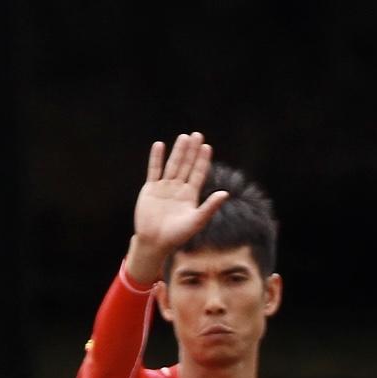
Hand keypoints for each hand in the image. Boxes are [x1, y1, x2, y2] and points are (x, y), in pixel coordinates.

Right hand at [125, 133, 227, 282]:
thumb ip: (210, 206)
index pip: (198, 174)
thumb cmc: (177, 236)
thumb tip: (226, 193)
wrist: (155, 242)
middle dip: (192, 151)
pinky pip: (154, 170)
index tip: (207, 147)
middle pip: (186, 165)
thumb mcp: (197, 221)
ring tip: (184, 137)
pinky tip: (160, 145)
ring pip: (172, 165)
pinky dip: (156, 158)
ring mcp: (164, 188)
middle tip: (197, 135)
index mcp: (190, 196)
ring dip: (178, 151)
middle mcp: (178, 189)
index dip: (203, 161)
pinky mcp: (150, 189)